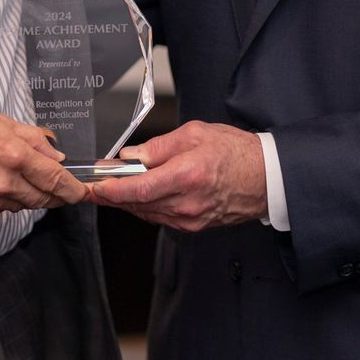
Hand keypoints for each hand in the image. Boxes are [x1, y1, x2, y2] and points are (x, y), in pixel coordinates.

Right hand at [0, 100, 87, 214]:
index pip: (55, 180)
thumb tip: (55, 156)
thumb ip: (33, 139)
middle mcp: (3, 182)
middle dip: (56, 195)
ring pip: (24, 205)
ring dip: (31, 195)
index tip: (82, 191)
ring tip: (23, 177)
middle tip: (61, 187)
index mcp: (13, 155)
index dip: (73, 189)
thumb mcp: (1, 121)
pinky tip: (1, 181)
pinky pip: (3, 208)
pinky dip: (9, 198)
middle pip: (44, 199)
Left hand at [84, 121, 266, 231]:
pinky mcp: (194, 225)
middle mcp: (187, 202)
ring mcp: (191, 218)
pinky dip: (145, 207)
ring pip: (147, 213)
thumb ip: (159, 146)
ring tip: (110, 190)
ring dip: (126, 202)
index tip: (94, 186)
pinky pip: (160, 218)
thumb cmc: (236, 152)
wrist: (266, 177)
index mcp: (187, 176)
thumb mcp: (195, 134)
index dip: (111, 190)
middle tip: (93, 187)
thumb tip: (131, 156)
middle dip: (112, 196)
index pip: (138, 189)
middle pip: (138, 204)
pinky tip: (137, 197)